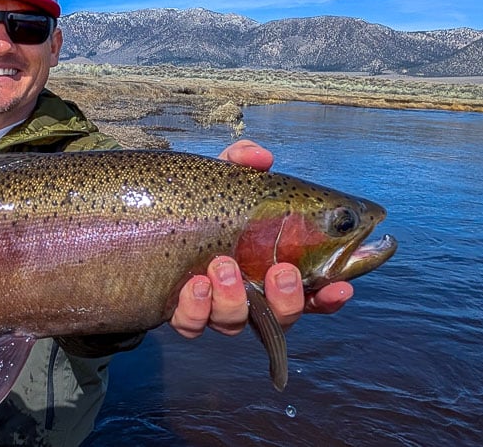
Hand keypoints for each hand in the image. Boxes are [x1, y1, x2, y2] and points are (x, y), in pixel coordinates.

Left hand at [168, 140, 352, 338]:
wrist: (142, 221)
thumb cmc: (195, 203)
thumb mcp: (218, 178)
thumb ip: (241, 162)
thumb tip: (261, 158)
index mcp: (270, 265)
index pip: (312, 291)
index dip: (329, 296)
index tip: (341, 287)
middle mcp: (248, 293)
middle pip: (282, 316)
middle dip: (287, 300)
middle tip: (280, 271)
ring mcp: (214, 306)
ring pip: (235, 322)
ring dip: (234, 298)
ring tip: (222, 265)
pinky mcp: (181, 312)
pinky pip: (192, 324)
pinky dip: (196, 309)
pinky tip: (194, 285)